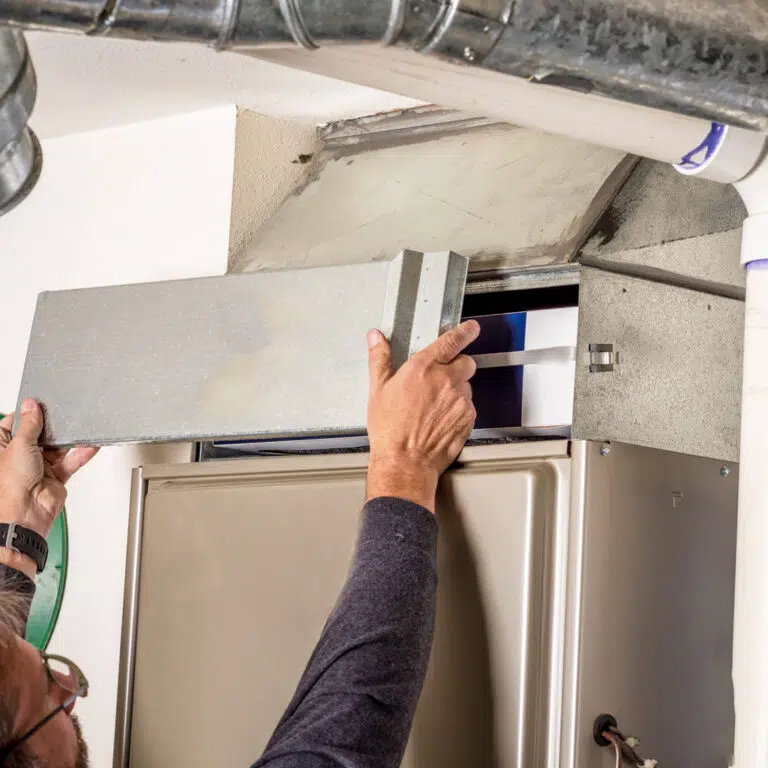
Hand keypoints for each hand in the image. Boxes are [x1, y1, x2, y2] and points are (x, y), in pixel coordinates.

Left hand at [0, 399, 98, 578]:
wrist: (25, 515)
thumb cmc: (9, 486)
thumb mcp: (19, 445)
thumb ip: (29, 424)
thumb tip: (31, 406)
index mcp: (3, 447)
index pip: (16, 423)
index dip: (28, 414)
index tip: (40, 404)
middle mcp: (20, 456)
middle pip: (40, 434)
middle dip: (52, 427)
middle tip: (63, 415)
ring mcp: (39, 466)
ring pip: (57, 447)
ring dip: (68, 441)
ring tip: (80, 429)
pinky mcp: (55, 476)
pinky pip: (70, 461)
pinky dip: (81, 454)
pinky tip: (89, 445)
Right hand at [366, 320, 479, 511]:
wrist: (405, 462)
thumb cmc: (390, 430)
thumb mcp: (377, 390)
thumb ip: (380, 359)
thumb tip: (376, 338)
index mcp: (423, 368)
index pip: (452, 340)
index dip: (465, 332)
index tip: (471, 328)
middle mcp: (446, 380)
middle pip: (466, 363)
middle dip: (458, 367)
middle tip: (441, 379)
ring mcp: (460, 400)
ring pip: (467, 386)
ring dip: (456, 391)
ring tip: (435, 407)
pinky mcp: (468, 418)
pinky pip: (468, 407)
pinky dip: (458, 410)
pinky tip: (440, 420)